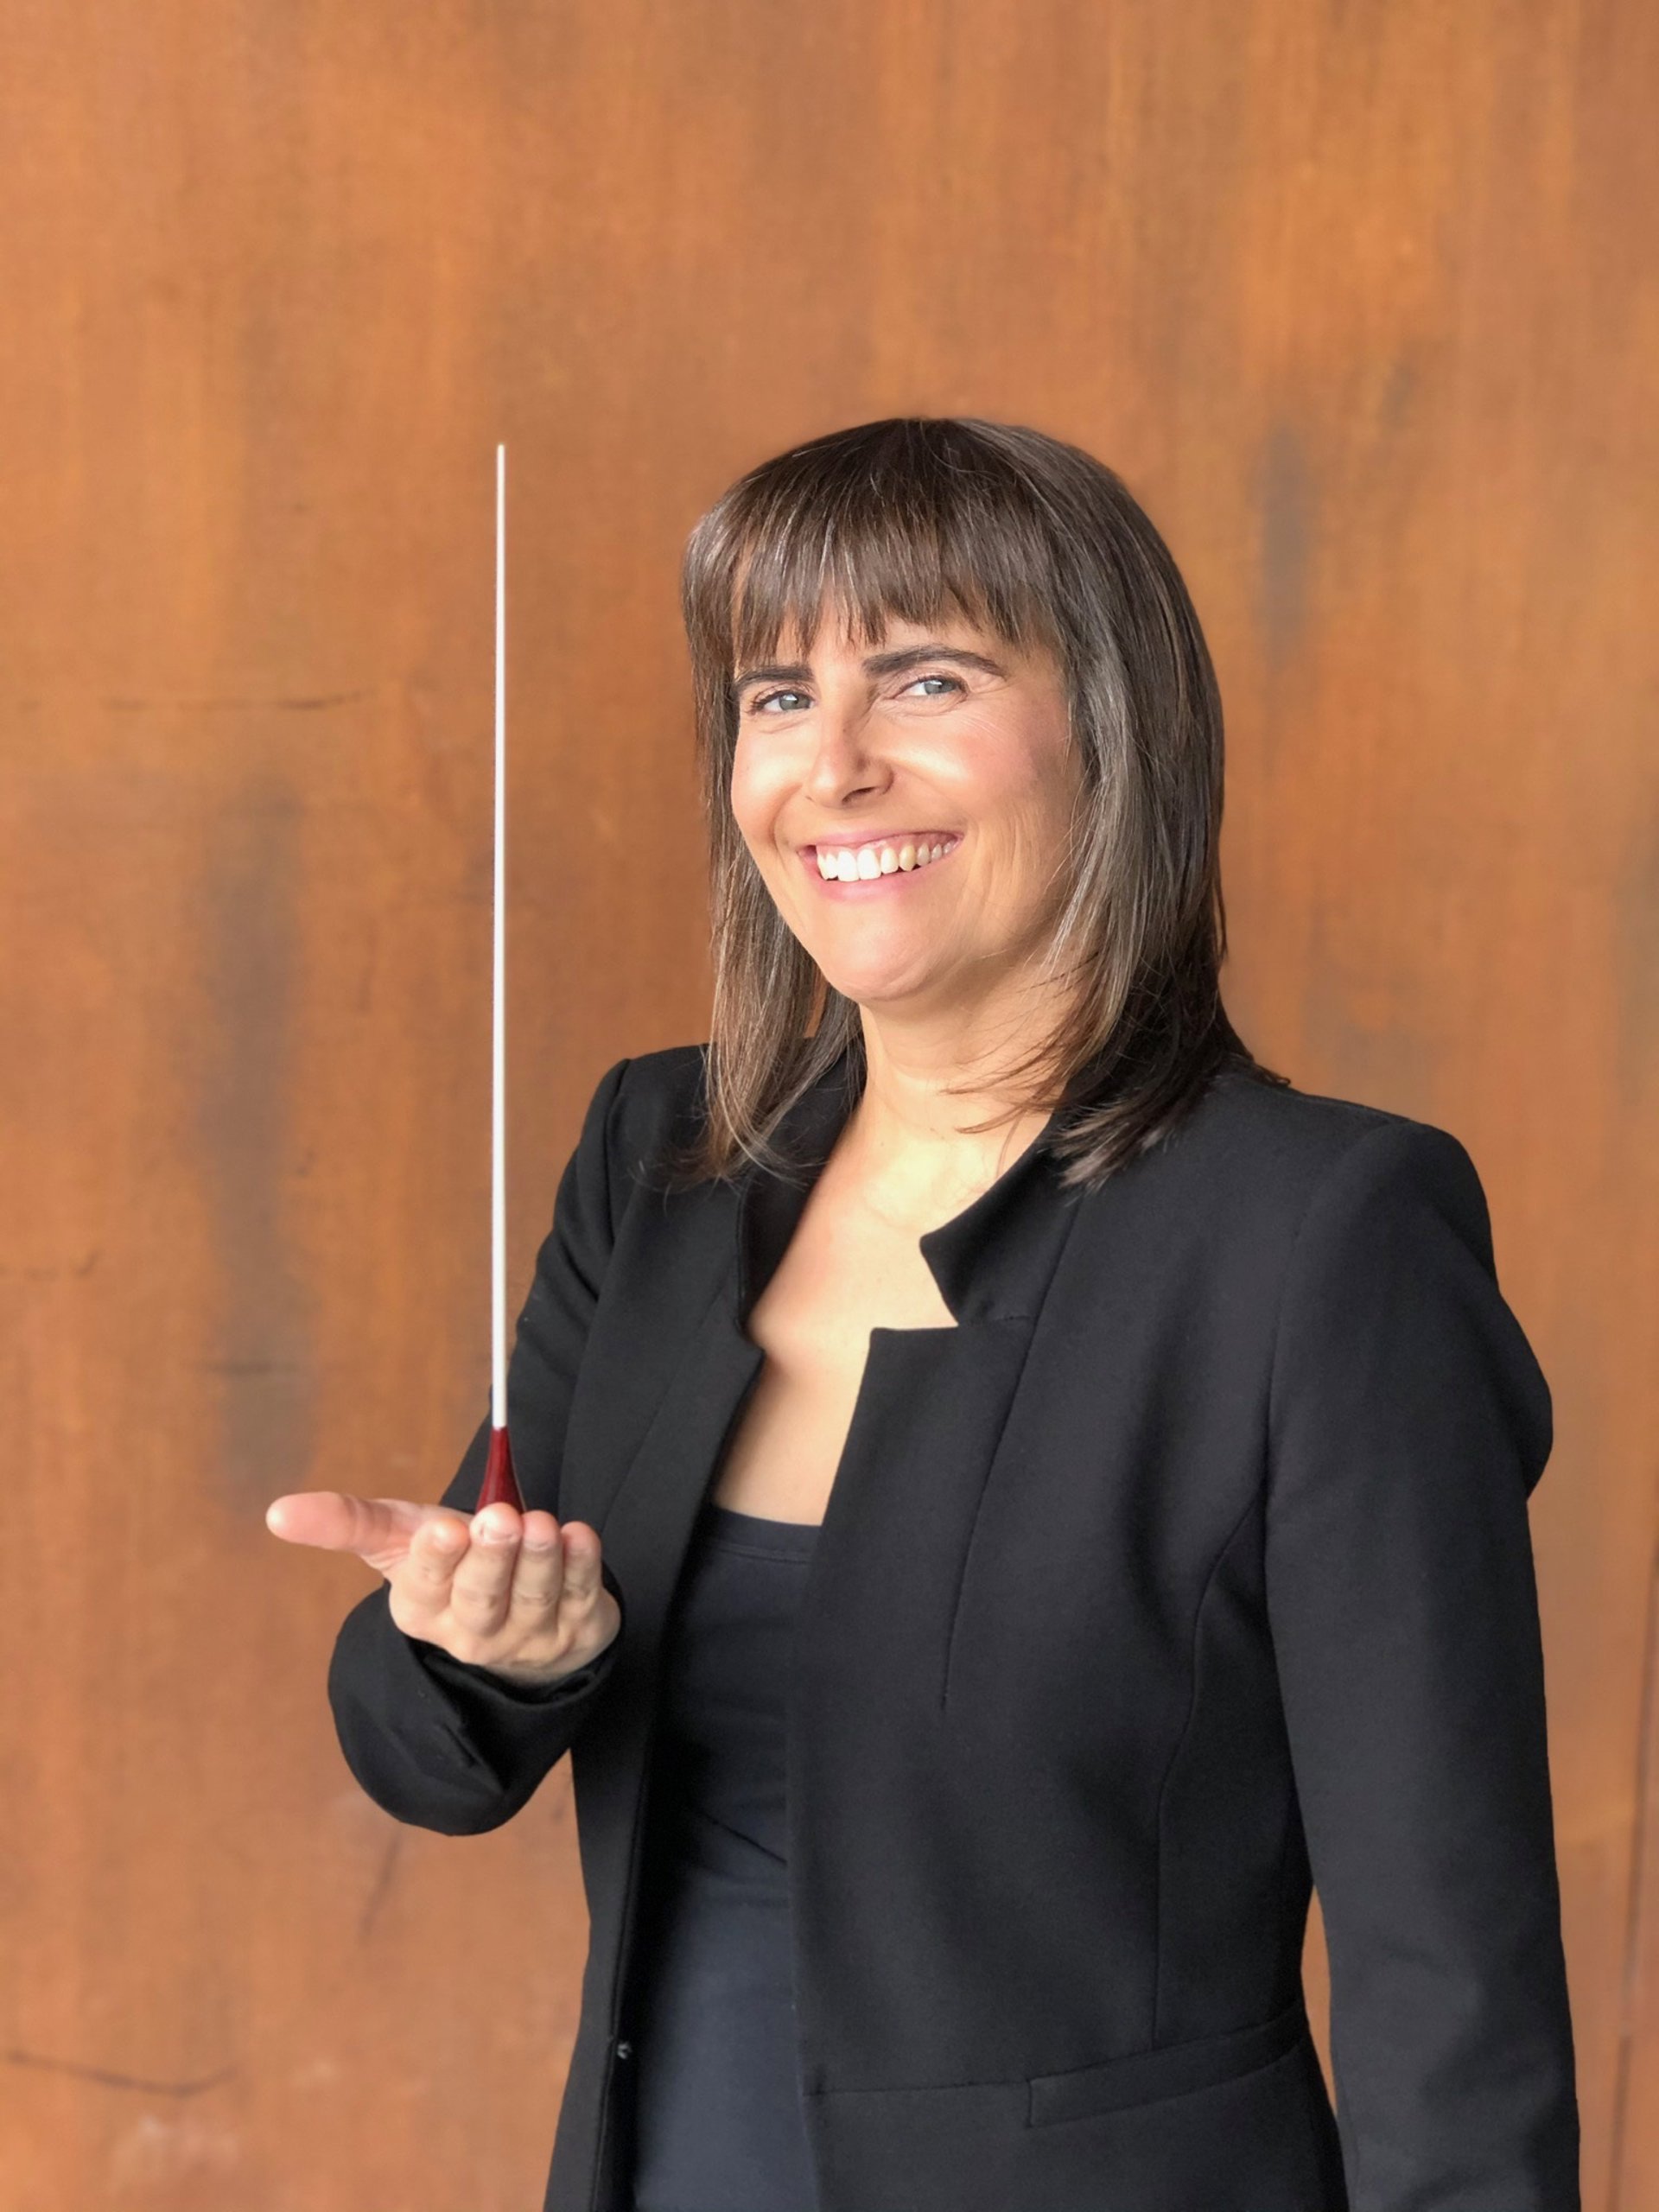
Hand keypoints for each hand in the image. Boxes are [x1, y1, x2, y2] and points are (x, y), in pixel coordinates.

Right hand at [265, 1490, 620, 1687]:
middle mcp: (472, 1632)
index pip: (426, 1587)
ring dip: (538, 1560)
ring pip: (532, 1599)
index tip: (443, 1529)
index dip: (435, 1560)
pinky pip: (580, 1597)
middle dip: (490, 1558)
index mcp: (422, 1609)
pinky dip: (582, 1566)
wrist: (518, 1615)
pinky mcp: (575, 1629)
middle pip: (482, 1598)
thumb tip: (276, 1513)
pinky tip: (579, 1537)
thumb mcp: (399, 1541)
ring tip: (541, 1523)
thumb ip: (348, 1522)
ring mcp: (526, 1637)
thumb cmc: (450, 1564)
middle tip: (499, 1518)